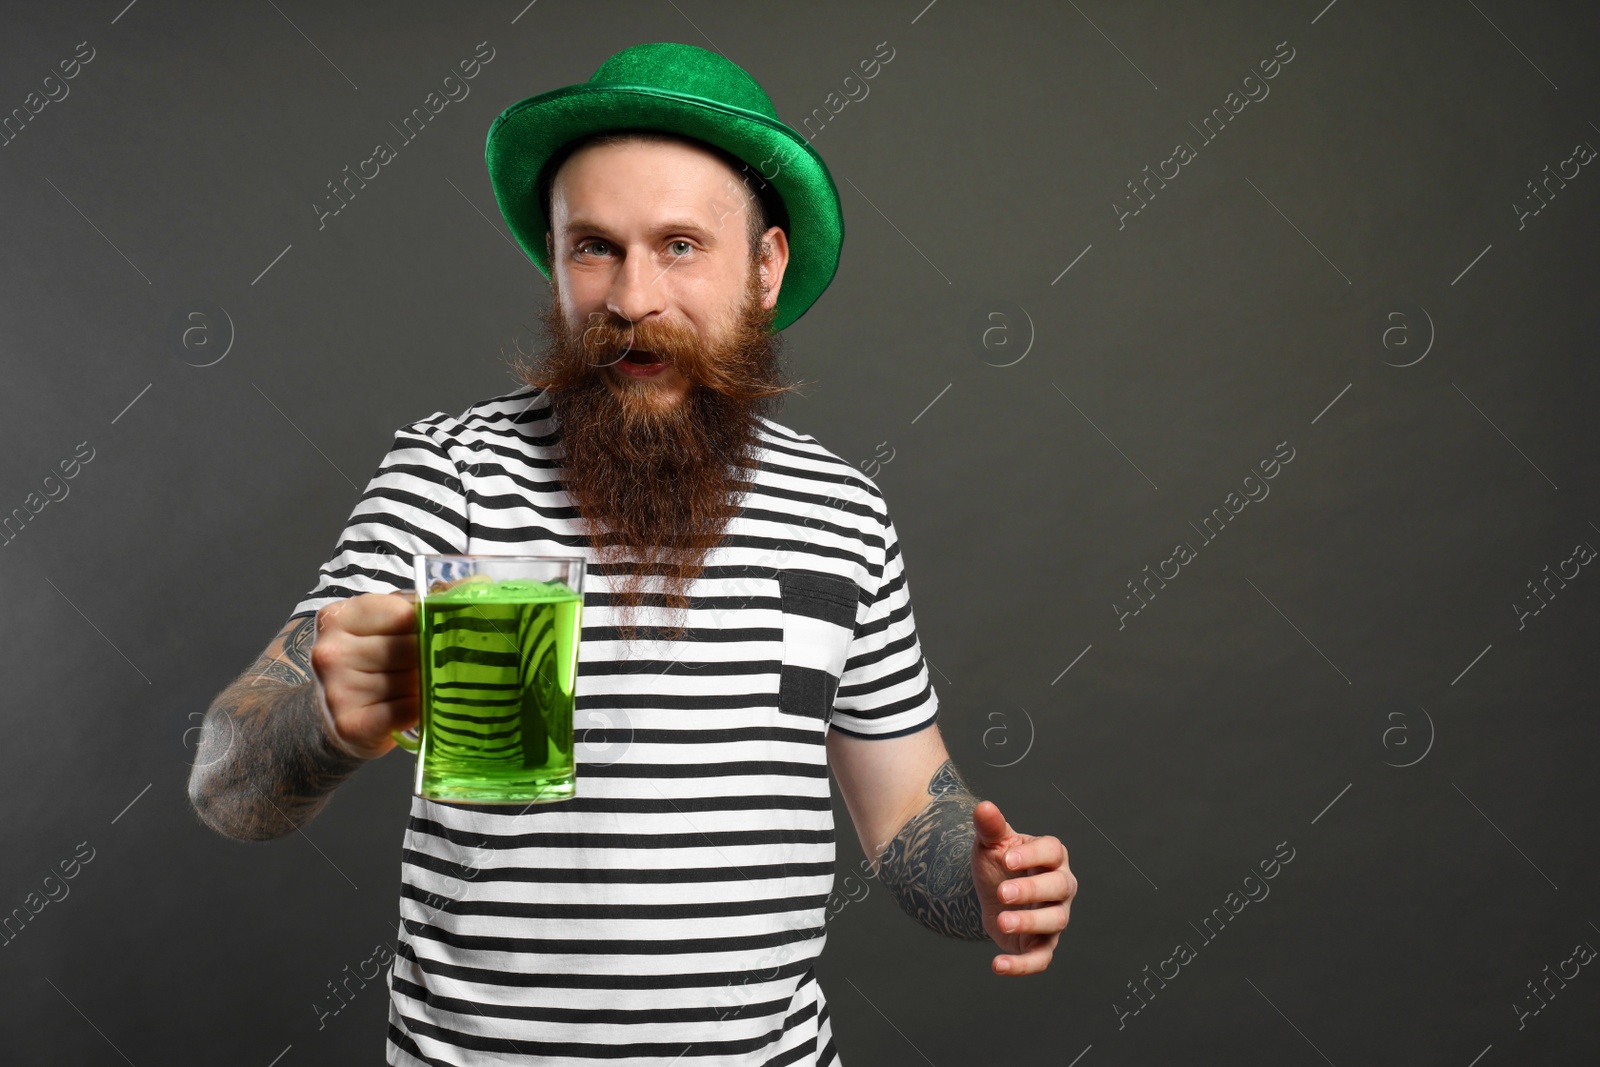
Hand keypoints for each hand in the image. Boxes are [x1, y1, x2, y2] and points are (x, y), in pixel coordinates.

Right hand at [309, 592, 419, 757]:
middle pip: (409, 648)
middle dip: (428, 658)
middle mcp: (330, 652)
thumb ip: (415, 606)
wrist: (340, 716)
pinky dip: (417, 710)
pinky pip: (407, 710)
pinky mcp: (351, 725)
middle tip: (430, 666)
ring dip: (423, 686)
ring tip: (415, 687)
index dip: (426, 627)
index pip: (403, 614)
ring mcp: (337, 690)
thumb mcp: (382, 625)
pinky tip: (409, 708)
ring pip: (410, 680)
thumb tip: (463, 594)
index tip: (429, 636)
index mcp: (337, 617)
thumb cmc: (370, 663)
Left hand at [970, 799, 1075, 975]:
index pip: (1053, 851)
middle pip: (1059, 887)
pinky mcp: (1043, 944)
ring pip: (1055, 921)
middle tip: (1002, 893)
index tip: (1006, 859)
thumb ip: (990, 827)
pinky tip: (997, 965)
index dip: (1032, 855)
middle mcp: (1061, 886)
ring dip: (1029, 923)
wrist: (991, 892)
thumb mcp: (991, 844)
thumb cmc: (999, 862)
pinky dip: (1022, 965)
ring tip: (1001, 920)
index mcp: (1051, 856)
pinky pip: (1041, 958)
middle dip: (1032, 890)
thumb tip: (983, 806)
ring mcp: (1055, 916)